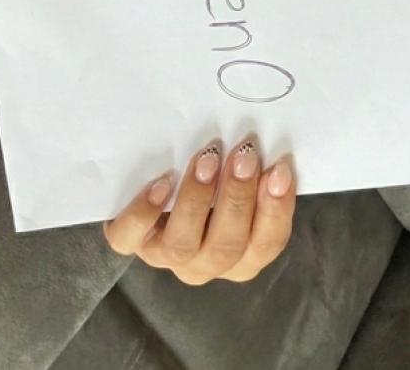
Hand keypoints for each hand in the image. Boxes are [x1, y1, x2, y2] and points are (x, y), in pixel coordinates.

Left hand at [103, 137, 295, 284]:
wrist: (156, 181)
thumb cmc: (212, 175)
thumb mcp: (238, 176)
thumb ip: (255, 170)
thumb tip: (270, 146)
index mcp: (242, 253)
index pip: (266, 244)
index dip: (276, 209)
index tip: (279, 168)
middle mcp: (205, 262)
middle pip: (227, 247)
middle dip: (238, 198)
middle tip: (244, 156)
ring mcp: (166, 254)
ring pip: (183, 245)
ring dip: (198, 200)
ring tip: (207, 160)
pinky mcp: (129, 240)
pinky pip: (131, 237)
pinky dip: (144, 212)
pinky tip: (161, 184)